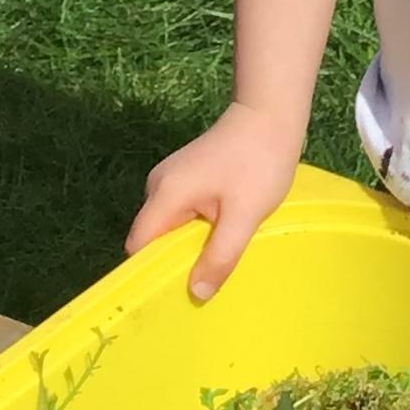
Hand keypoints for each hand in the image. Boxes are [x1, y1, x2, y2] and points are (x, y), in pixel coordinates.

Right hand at [130, 102, 304, 299]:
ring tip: (216, 260)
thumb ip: (220, 255)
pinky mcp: (185, 176)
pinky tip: (221, 234)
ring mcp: (171, 178)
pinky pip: (181, 213)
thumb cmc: (259, 163)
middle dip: (172, 262)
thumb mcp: (244, 216)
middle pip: (152, 238)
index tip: (173, 294)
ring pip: (169, 227)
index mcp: (164, 194)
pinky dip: (196, 229)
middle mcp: (158, 186)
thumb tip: (197, 294)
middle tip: (204, 282)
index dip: (149, 272)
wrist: (270, 115)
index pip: (138, 246)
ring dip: (188, 245)